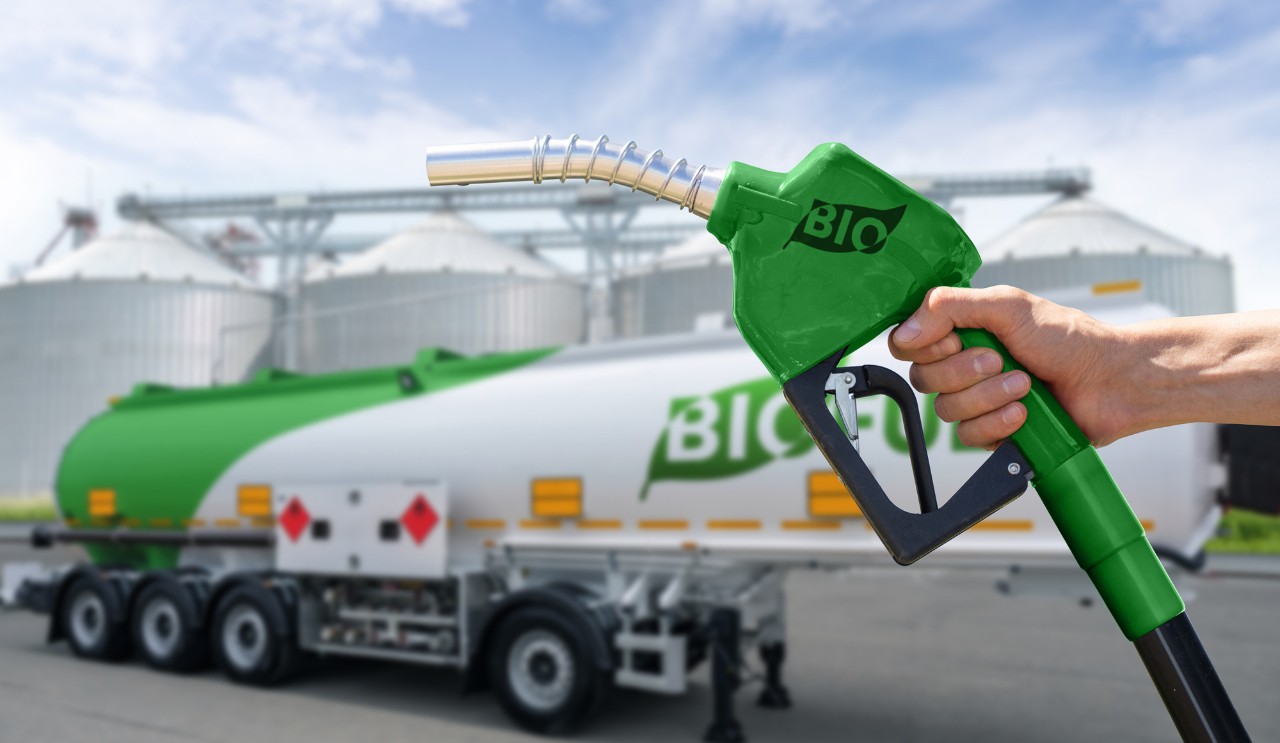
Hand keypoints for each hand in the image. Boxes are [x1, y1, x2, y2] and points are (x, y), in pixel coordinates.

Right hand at [888, 286, 1130, 448]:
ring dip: (988, 397)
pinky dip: (999, 422)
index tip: (956, 340)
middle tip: (1002, 360)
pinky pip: (969, 436)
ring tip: (1024, 386)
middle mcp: (964, 365)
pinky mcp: (993, 431)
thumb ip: (949, 307)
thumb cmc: (1068, 338)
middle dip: (965, 372)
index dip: (925, 347)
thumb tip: (905, 331)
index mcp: (961, 330)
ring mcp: (977, 400)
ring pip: (946, 410)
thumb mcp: (1007, 306)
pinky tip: (1025, 413)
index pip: (908, 343)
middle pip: (923, 379)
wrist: (1111, 381)